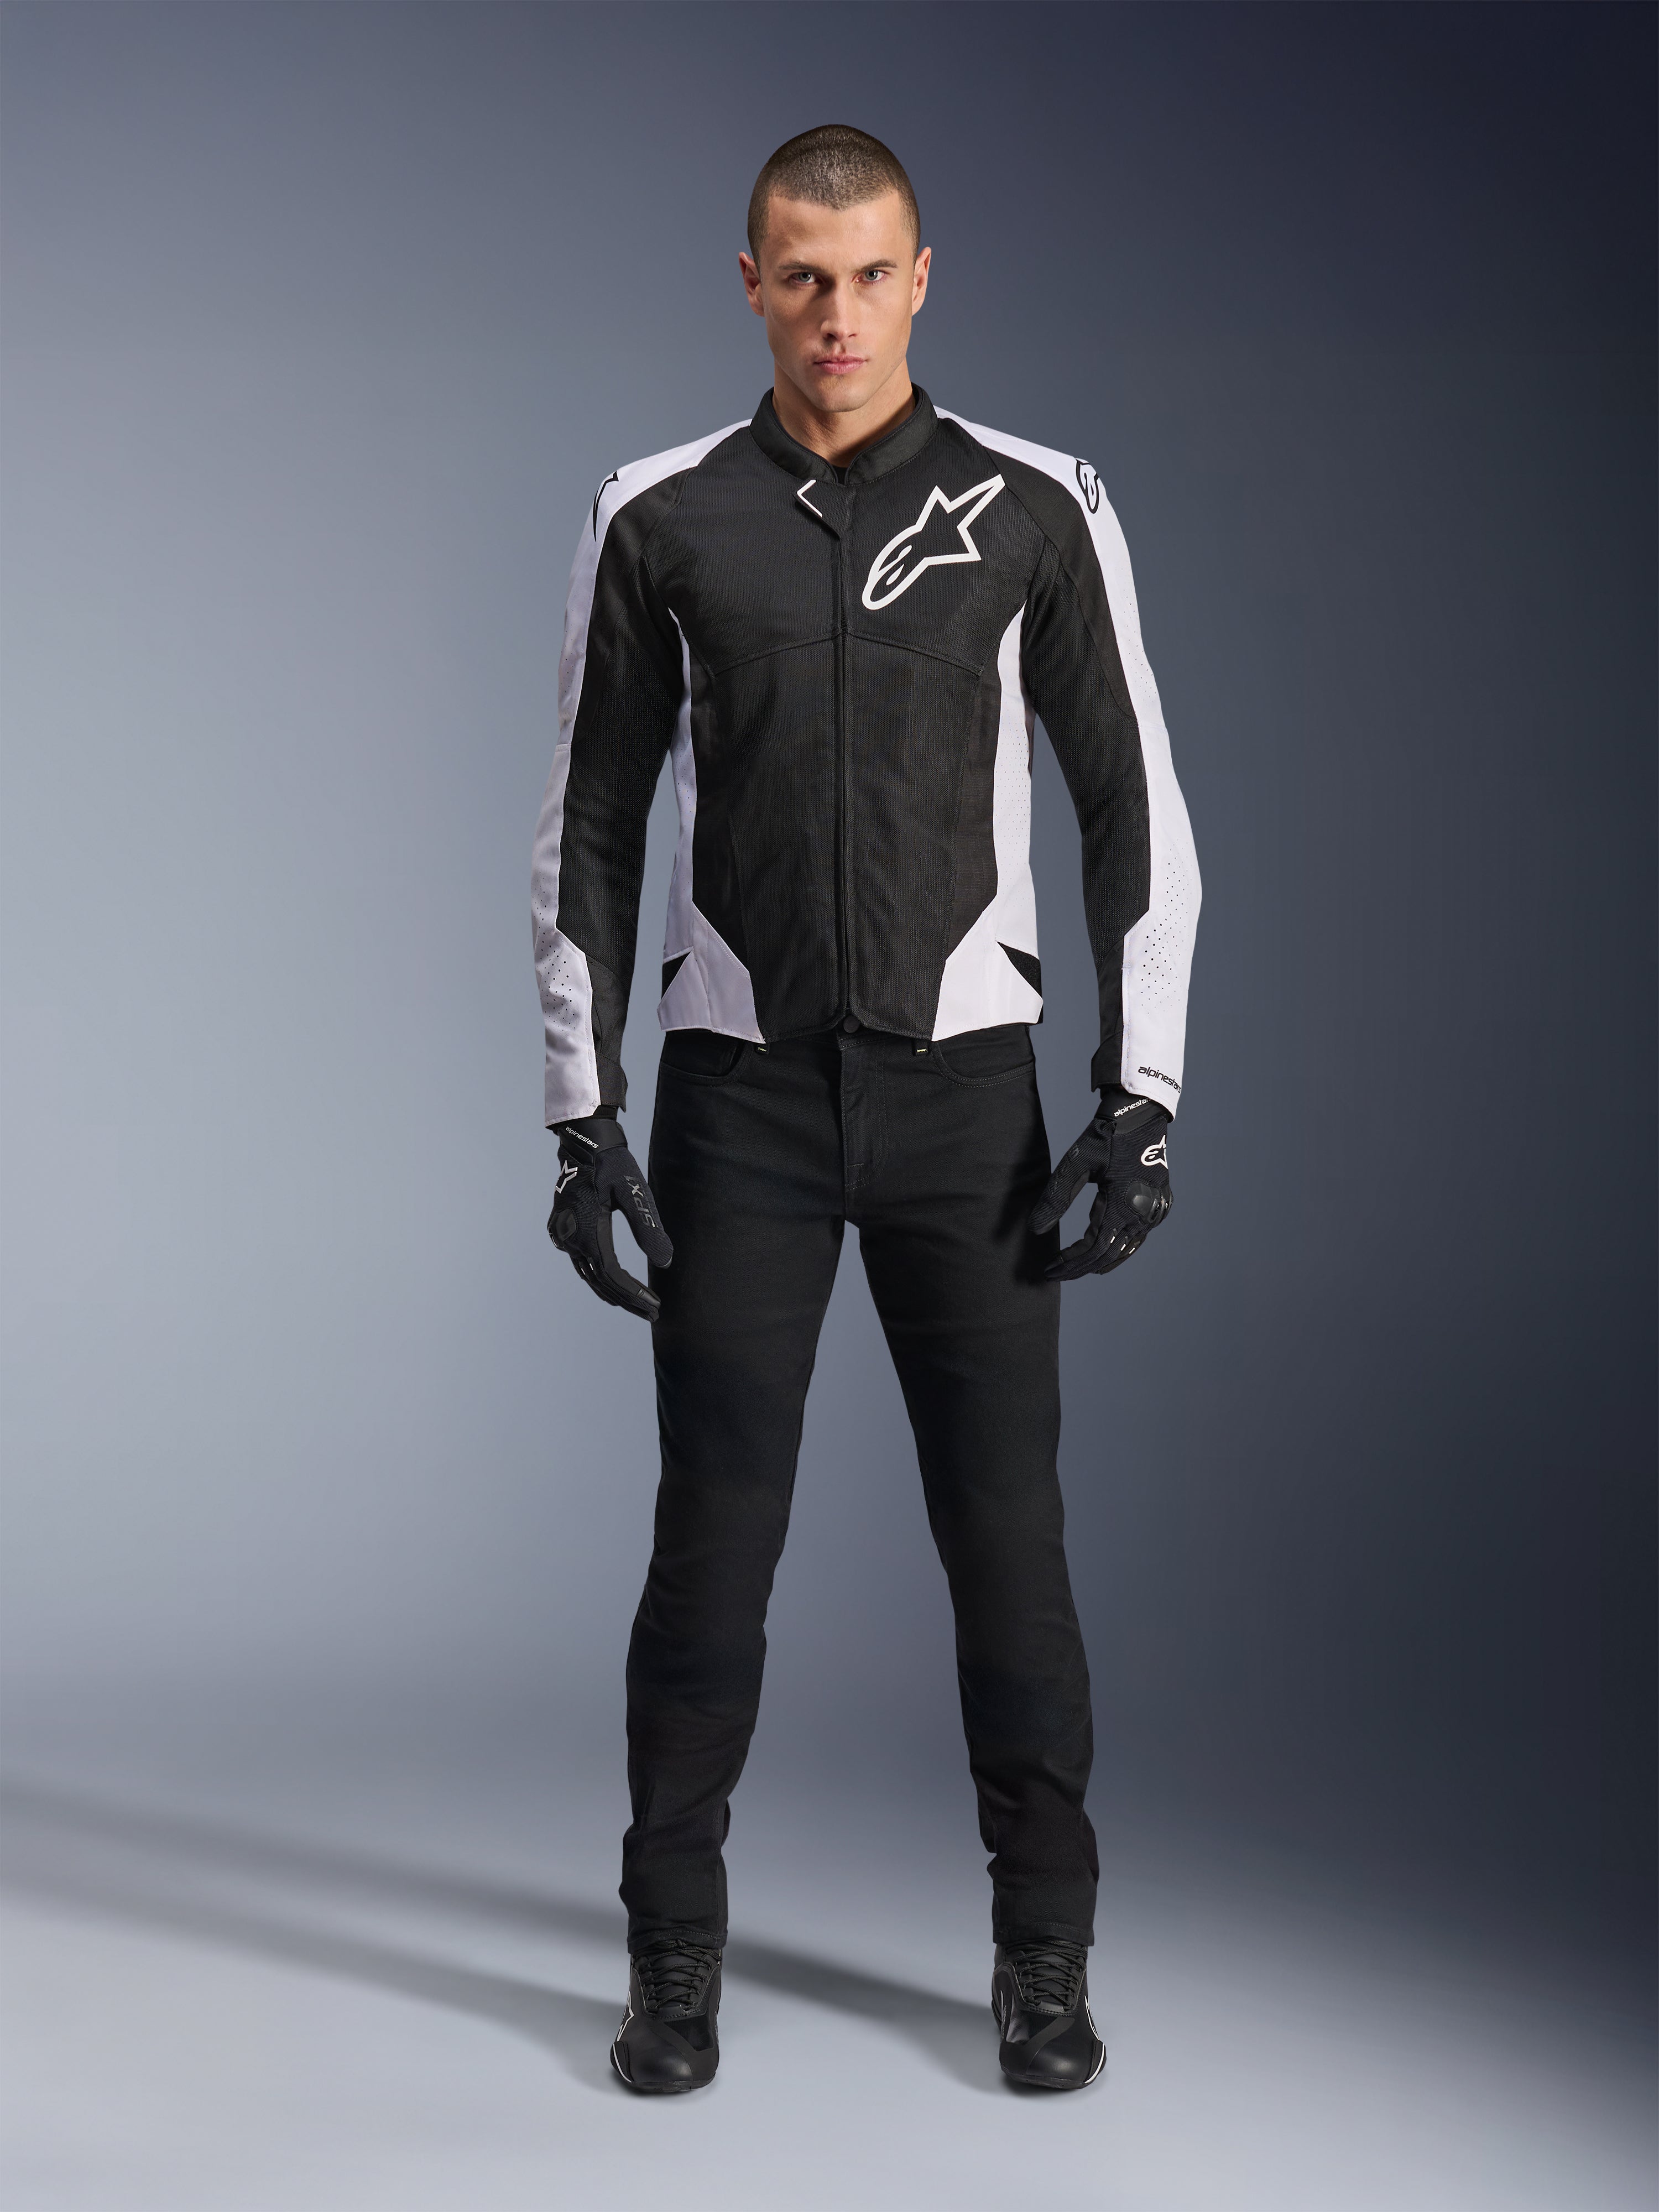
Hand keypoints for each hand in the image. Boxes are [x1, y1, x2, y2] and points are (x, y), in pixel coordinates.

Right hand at [548, 1116, 672, 1320]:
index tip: (655, 1305)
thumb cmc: (613, 1164)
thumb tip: (666, 1262)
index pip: (612, 1276)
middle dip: (627, 1300)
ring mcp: (562, 1236)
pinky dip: (600, 1277)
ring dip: (614, 1292)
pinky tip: (615, 1284)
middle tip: (653, 1313)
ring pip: (589, 1275)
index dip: (634, 1294)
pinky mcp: (561, 1232)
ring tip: (639, 1305)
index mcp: (588, 1230)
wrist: (584, 1143)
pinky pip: (582, 1264)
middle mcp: (570, 1238)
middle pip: (600, 1282)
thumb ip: (648, 1226)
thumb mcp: (635, 1191)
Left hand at [1028, 1089, 1172, 1278]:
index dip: (1070, 1263)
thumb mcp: (1076, 1163)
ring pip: (1126, 1250)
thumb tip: (1034, 1230)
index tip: (1049, 1268)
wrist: (1139, 1113)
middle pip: (1109, 1254)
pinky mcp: (1160, 1206)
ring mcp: (1155, 1211)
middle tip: (1055, 1273)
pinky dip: (1119, 1249)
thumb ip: (1055, 1198)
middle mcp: (1144, 1213)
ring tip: (1074, 1268)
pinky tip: (1104, 1252)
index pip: (1094, 1248)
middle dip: (1080, 1267)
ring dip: (1099, 1262)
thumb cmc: (1105, 1135)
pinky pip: (1138, 1238)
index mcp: (1123, 1204)